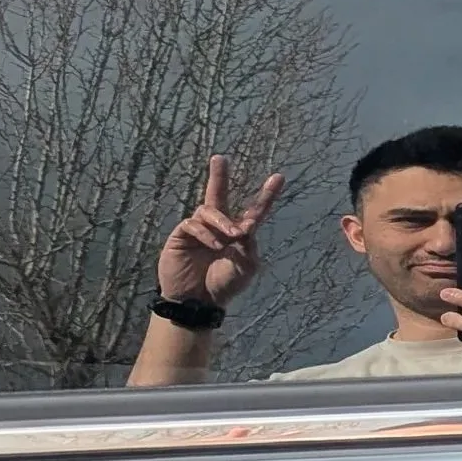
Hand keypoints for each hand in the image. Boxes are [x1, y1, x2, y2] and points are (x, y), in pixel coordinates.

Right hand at [157, 155, 285, 307]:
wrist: (197, 302)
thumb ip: (249, 246)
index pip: (253, 211)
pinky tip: (214, 245)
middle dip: (219, 176)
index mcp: (238, 234)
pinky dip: (206, 233)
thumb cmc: (222, 286)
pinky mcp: (182, 235)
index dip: (266, 196)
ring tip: (231, 237)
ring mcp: (199, 229)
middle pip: (219, 194)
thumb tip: (247, 225)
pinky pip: (193, 224)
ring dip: (222, 221)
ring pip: (209, 210)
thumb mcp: (245, 268)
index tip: (279, 177)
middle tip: (221, 158)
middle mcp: (218, 226)